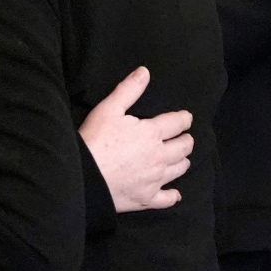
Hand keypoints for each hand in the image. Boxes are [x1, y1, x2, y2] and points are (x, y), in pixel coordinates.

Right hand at [79, 66, 193, 211]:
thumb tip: (145, 72)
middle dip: (186, 140)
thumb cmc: (95, 139)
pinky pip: (168, 198)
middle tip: (184, 137)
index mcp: (152, 133)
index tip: (186, 117)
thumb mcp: (109, 108)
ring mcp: (156, 179)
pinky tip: (174, 193)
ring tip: (180, 158)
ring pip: (179, 169)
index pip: (177, 123)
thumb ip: (129, 90)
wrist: (84, 176)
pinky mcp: (148, 198)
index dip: (184, 118)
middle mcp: (160, 156)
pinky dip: (173, 195)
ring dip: (182, 161)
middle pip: (184, 147)